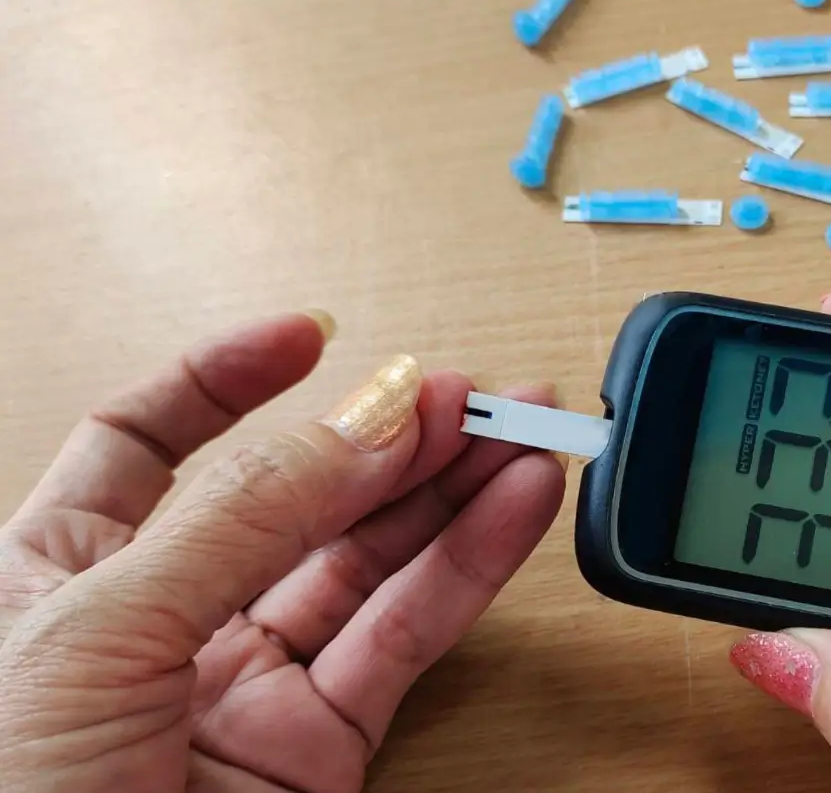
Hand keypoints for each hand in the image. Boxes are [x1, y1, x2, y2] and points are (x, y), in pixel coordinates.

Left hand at [0, 312, 565, 792]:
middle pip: (288, 496)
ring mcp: (242, 686)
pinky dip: (468, 567)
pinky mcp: (316, 750)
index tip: (309, 334)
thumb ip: (237, 517)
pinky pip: (403, 638)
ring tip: (522, 429)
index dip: (225, 380)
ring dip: (448, 490)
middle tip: (467, 392)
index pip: (141, 442)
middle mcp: (156, 619)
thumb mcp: (94, 629)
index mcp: (53, 574)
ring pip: (365, 563)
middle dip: (377, 434)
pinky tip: (514, 507)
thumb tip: (358, 419)